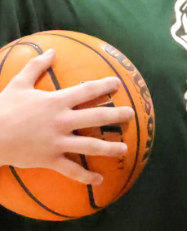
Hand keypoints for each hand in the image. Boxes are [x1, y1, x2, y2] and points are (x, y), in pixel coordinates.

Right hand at [0, 51, 131, 182]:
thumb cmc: (2, 109)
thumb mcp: (18, 84)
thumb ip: (35, 66)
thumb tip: (51, 50)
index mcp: (56, 101)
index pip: (88, 91)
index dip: (106, 86)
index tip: (118, 85)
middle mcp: (62, 121)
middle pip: (97, 117)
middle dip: (117, 115)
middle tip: (131, 115)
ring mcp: (57, 142)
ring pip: (91, 146)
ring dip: (110, 148)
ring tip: (124, 149)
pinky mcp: (50, 159)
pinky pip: (72, 170)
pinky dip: (86, 176)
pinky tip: (99, 180)